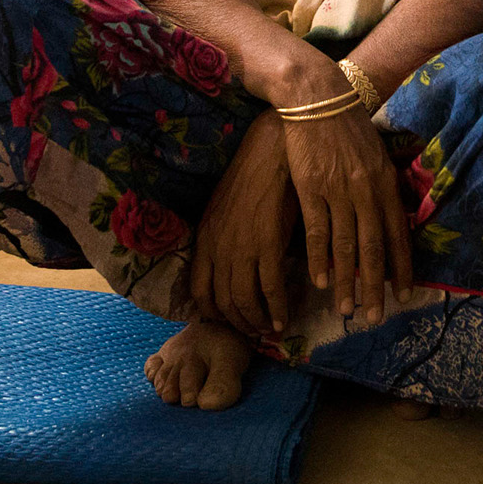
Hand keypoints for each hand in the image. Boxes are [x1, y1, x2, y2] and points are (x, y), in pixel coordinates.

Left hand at [190, 110, 297, 337]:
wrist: (271, 152)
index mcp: (204, 238)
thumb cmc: (252, 177)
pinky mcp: (267, 244)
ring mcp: (241, 247)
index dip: (212, 312)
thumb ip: (224, 240)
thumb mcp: (225, 210)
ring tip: (270, 328)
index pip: (199, 290)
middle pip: (222, 302)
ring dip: (257, 321)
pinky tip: (283, 318)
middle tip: (253, 331)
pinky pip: (270, 289)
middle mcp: (217, 248)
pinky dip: (276, 309)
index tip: (227, 320)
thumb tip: (232, 267)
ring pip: (244, 300)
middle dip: (237, 323)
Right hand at [276, 65, 413, 323]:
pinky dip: (319, 258)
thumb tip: (390, 221)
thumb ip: (383, 188)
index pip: (398, 235)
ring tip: (346, 309)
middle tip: (374, 318)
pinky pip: (317, 232)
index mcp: (386, 183)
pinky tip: (321, 280)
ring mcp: (338, 191)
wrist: (318, 97)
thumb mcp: (376, 155)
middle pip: (373, 249)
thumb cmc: (348, 126)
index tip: (404, 295)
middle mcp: (366, 191)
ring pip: (345, 247)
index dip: (401, 267)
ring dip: (346, 282)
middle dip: (375, 287)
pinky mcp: (310, 189)